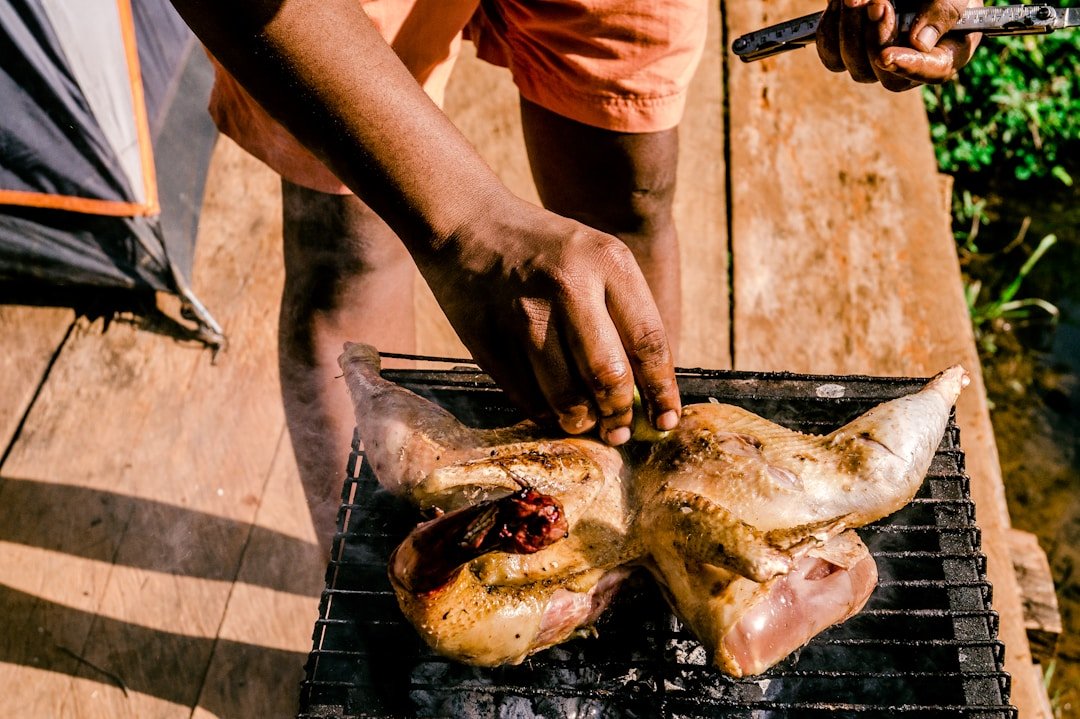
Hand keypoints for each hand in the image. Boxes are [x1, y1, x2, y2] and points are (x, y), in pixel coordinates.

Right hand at [417, 193, 681, 445]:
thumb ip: (624, 315)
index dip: (661, 391)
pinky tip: (550, 407)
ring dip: (580, 421)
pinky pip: (527, 397)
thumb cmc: (545, 249)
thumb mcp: (596, 258)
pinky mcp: (489, 340)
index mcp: (608, 262)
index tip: (666, 420)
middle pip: (609, 377)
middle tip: (619, 429)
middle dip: (619, 414)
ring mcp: (524, 315)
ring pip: (566, 397)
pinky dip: (544, 412)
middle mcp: (569, 286)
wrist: (467, 224)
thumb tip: (646, 392)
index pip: (649, 342)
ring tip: (584, 421)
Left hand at [816, 0, 982, 90]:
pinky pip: (832, 56)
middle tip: (875, 2)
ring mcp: (875, 62)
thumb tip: (919, 43)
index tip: (886, 56)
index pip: (932, 72)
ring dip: (850, 29)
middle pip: (885, 75)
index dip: (908, 66)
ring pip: (853, 66)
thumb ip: (944, 10)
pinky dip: (831, 29)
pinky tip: (838, 4)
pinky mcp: (850, 52)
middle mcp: (908, 66)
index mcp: (944, 52)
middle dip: (876, 37)